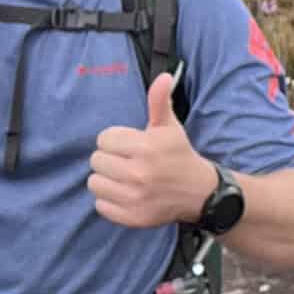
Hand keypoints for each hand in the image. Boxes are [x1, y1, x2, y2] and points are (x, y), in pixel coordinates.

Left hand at [89, 72, 207, 229]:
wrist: (198, 192)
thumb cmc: (178, 154)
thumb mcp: (169, 127)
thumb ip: (159, 101)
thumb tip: (163, 76)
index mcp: (146, 147)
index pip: (103, 139)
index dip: (115, 141)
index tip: (130, 146)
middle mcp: (139, 173)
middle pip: (96, 161)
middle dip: (110, 159)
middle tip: (127, 162)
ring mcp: (135, 198)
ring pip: (95, 183)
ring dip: (106, 180)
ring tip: (124, 178)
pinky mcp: (133, 217)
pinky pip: (101, 205)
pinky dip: (110, 200)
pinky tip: (126, 194)